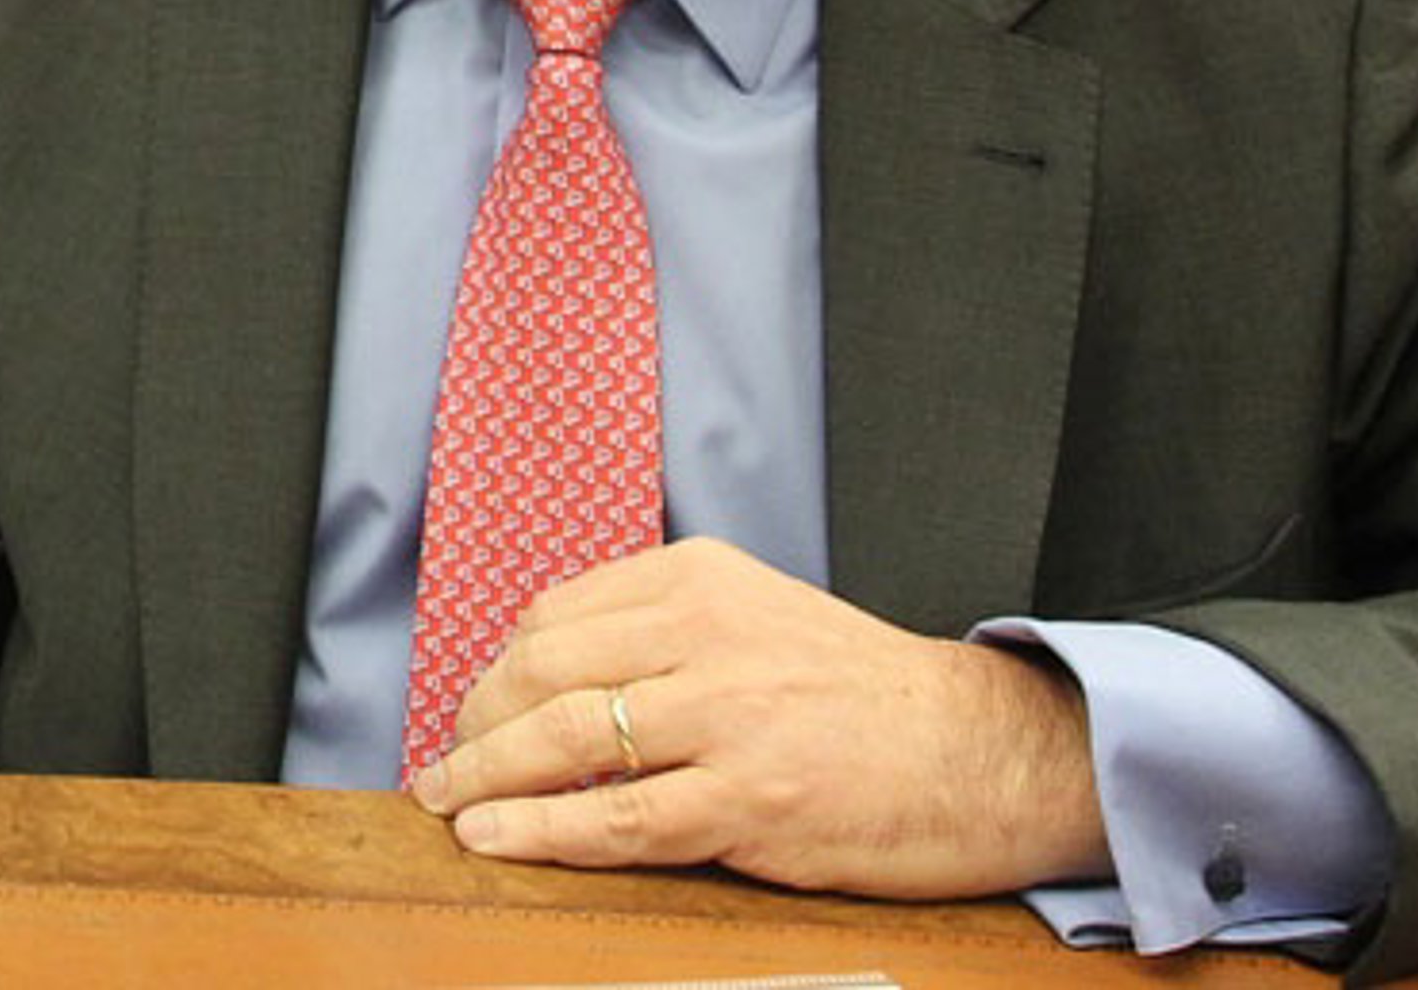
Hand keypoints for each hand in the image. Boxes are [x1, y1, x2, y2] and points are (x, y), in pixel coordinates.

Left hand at [411, 537, 1108, 896]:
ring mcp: (728, 716)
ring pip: (568, 741)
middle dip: (477, 723)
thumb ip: (666, 626)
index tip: (478, 707)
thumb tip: (556, 668)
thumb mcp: (759, 614)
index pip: (558, 613)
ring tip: (445, 803)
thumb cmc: (860, 690)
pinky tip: (495, 841)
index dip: (500, 668)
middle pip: (545, 670)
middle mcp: (708, 633)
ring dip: (485, 779)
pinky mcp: (748, 799)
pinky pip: (617, 821)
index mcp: (704, 577)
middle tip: (447, 763)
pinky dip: (539, 833)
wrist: (971, 749)